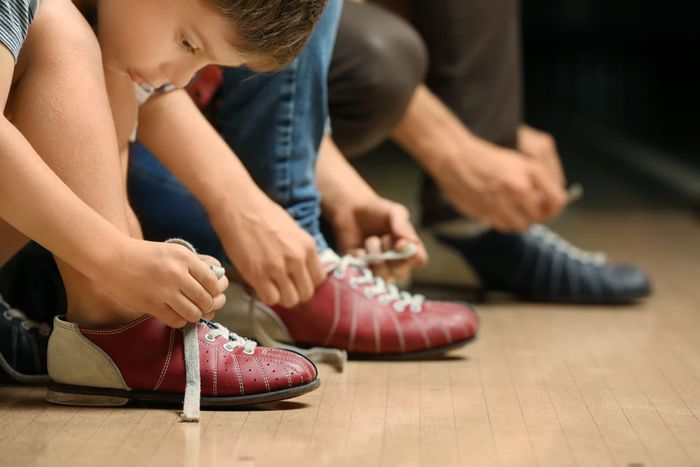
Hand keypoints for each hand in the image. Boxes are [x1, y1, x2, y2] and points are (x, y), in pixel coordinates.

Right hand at [103, 239, 227, 327]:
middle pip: (206, 299)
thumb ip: (195, 266)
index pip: (213, 282)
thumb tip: (217, 284)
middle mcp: (177, 274)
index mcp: (185, 258)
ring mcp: (164, 291)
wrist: (113, 258)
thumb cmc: (146, 255)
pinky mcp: (152, 305)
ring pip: (194, 313)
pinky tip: (175, 314)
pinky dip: (180, 320)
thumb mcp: (174, 252)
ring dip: (194, 315)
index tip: (210, 293)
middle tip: (201, 305)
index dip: (215, 291)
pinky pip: (176, 321)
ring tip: (189, 310)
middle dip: (207, 305)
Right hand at [212, 196, 325, 307]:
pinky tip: (260, 285)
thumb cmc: (263, 213)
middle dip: (296, 293)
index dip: (307, 282)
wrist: (239, 206)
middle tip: (284, 287)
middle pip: (306, 293)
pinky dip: (266, 296)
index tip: (298, 281)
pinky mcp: (258, 274)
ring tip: (272, 286)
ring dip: (281, 296)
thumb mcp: (293, 229)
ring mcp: (278, 268)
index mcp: (308, 246)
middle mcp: (297, 259)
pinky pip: (270, 299)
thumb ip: (301, 250)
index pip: (319, 279)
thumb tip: (303, 269)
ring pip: (290, 300)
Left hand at [330, 196, 426, 282]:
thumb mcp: (394, 212)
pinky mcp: (362, 269)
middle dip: (392, 256)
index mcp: (409, 247)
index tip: (400, 244)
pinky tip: (359, 248)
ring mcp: (380, 267)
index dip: (413, 256)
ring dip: (376, 257)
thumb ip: (403, 226)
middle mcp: (396, 260)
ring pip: (384, 277)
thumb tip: (410, 243)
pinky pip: (365, 273)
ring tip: (370, 240)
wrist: (351, 209)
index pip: (419, 261)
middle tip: (384, 238)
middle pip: (403, 274)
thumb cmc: (377, 210)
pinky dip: (362, 259)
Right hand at [435, 137, 567, 232]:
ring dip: (519, 221)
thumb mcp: (517, 162)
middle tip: (525, 210)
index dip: (553, 208)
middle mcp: (520, 187)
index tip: (547, 209)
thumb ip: (535, 182)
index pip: (557, 200)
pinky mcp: (488, 212)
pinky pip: (505, 227)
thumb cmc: (486, 159)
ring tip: (511, 211)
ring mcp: (504, 201)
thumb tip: (545, 203)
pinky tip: (497, 211)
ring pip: (523, 225)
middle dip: (534, 215)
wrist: (456, 159)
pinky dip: (504, 223)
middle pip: (540, 216)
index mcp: (531, 171)